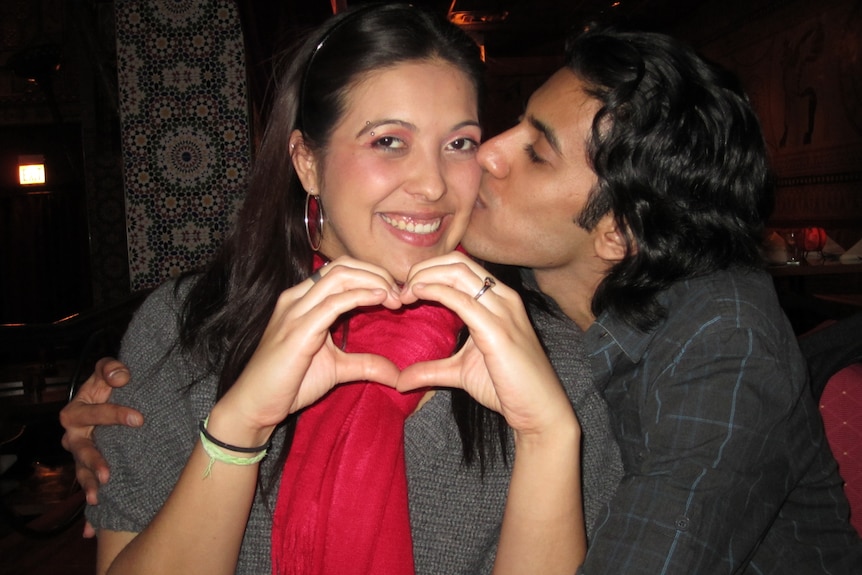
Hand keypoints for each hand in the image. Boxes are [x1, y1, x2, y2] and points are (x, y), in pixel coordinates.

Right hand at [60, 357, 141, 535]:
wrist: (120, 403)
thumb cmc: (117, 387)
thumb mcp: (114, 374)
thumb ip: (113, 369)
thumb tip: (121, 376)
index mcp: (81, 406)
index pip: (92, 407)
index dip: (112, 408)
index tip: (137, 412)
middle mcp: (77, 431)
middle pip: (81, 444)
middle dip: (95, 455)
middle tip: (112, 464)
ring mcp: (82, 451)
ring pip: (81, 468)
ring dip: (89, 480)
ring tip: (100, 491)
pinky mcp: (89, 468)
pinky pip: (87, 485)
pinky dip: (91, 501)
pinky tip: (92, 525)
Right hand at [209, 257, 404, 444]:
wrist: (255, 405)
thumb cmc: (288, 384)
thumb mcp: (336, 369)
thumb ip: (365, 365)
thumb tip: (397, 375)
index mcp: (302, 300)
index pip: (341, 270)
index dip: (371, 275)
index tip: (396, 294)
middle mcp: (297, 298)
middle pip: (342, 266)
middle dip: (376, 274)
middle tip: (401, 293)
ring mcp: (295, 311)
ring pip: (340, 277)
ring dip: (373, 282)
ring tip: (395, 297)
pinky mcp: (298, 330)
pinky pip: (333, 302)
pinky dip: (360, 296)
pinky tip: (380, 299)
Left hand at [398, 253, 576, 436]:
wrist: (539, 410)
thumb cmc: (507, 388)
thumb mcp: (460, 372)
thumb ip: (431, 369)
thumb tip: (400, 380)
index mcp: (498, 300)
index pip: (460, 267)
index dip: (429, 271)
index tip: (405, 291)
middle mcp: (504, 298)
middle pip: (457, 263)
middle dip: (423, 269)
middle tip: (400, 290)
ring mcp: (503, 311)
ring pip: (459, 273)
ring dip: (425, 277)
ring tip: (404, 294)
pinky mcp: (498, 330)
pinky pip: (463, 300)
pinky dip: (436, 291)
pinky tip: (418, 293)